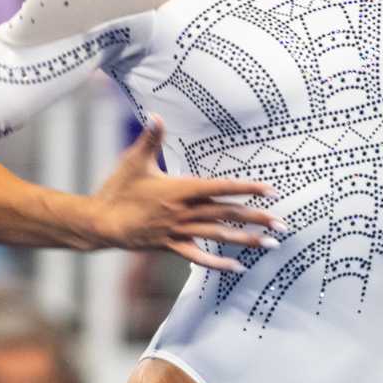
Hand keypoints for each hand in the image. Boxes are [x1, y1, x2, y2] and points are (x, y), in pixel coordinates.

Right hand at [87, 117, 281, 272]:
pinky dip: (218, 263)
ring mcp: (178, 231)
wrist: (101, 222)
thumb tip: (156, 115)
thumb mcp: (134, 161)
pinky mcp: (171, 246)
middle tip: (281, 224)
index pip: (220, 188)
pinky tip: (237, 267)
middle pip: (226, 214)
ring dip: (245, 240)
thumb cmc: (118, 190)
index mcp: (179, 189)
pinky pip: (198, 257)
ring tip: (269, 244)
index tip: (270, 190)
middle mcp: (183, 211)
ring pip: (218, 236)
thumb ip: (151, 139)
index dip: (246, 188)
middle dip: (256, 218)